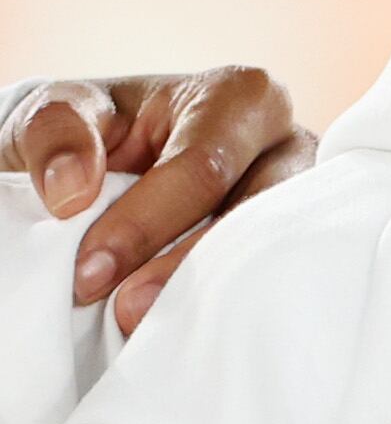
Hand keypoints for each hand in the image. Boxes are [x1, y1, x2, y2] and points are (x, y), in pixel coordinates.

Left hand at [10, 70, 315, 334]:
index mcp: (240, 97)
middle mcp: (286, 145)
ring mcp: (301, 200)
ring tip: (150, 323)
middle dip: (185, 268)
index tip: (88, 273)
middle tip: (123, 310)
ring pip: (277, 253)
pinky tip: (189, 326)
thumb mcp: (58, 112)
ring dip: (212, 294)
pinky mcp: (296, 244)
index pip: (204, 167)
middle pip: (253, 215)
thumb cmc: (92, 132)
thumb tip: (72, 191)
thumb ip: (57, 134)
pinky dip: (232, 304)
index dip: (146, 224)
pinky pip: (279, 279)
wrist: (107, 162)